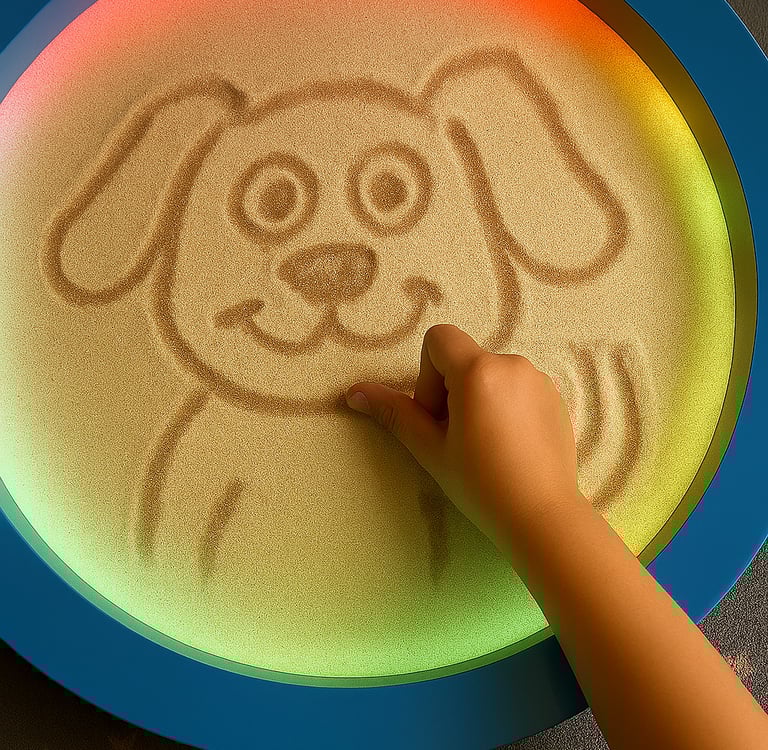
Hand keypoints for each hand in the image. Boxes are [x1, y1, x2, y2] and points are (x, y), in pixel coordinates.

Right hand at [345, 324, 584, 548]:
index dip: (428, 374)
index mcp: (479, 370)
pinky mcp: (557, 397)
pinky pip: (517, 388)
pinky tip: (510, 447)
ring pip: (491, 375)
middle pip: (464, 360)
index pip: (439, 339)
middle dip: (451, 391)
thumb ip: (393, 412)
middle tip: (457, 438)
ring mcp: (539, 379)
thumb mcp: (430, 448)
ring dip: (479, 399)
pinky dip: (505, 407)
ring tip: (485, 445)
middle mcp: (512, 364)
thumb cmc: (480, 483)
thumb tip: (354, 392)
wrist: (542, 515)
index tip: (437, 415)